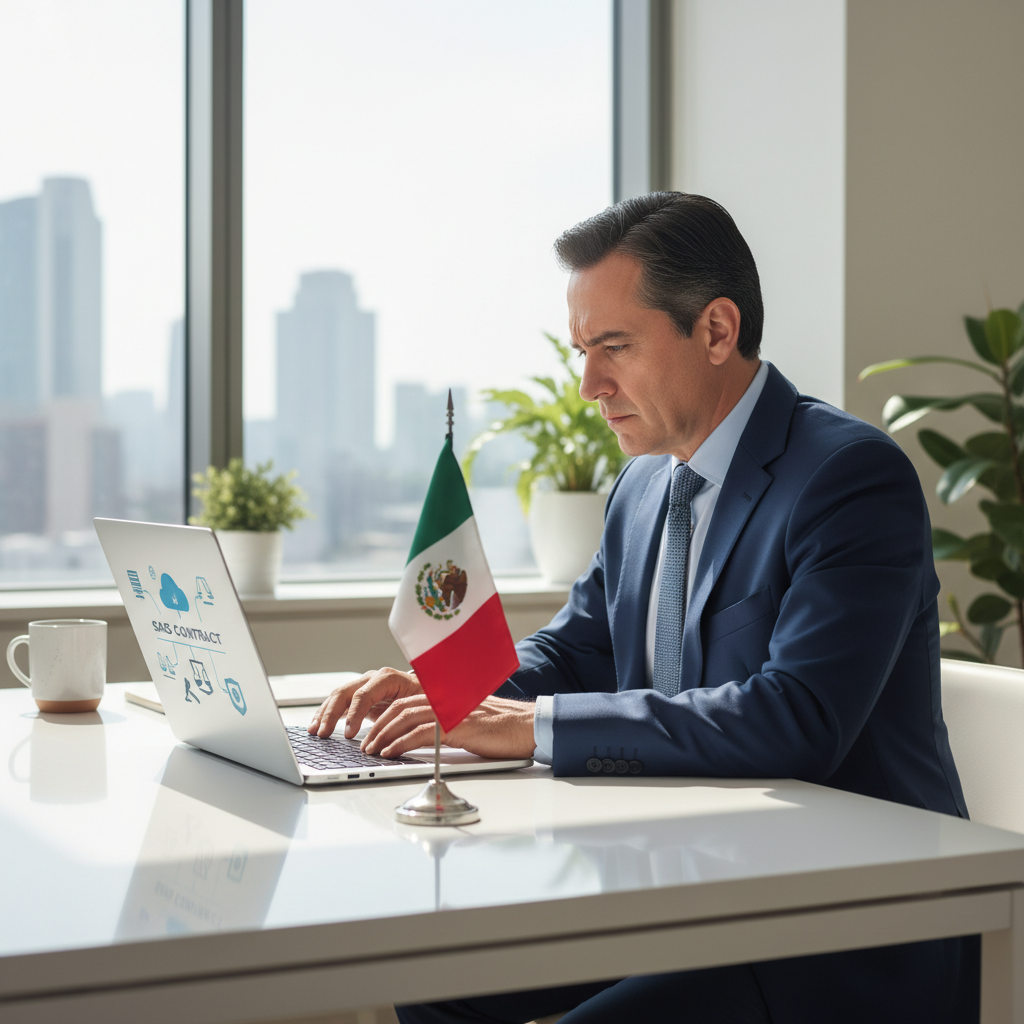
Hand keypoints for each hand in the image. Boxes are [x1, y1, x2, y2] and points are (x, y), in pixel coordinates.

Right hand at [307, 667, 422, 739]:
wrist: (424, 691)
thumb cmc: (424, 698)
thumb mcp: (420, 703)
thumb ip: (407, 712)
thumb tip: (398, 729)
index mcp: (388, 678)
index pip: (364, 694)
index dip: (354, 714)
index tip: (349, 734)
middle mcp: (372, 678)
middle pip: (346, 693)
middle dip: (332, 714)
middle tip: (324, 734)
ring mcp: (363, 685)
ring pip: (338, 696)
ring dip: (324, 714)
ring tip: (315, 731)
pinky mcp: (358, 696)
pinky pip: (338, 703)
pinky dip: (326, 714)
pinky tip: (317, 725)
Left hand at [361, 693, 535, 759]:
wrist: (526, 726)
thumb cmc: (501, 728)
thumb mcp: (466, 721)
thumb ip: (445, 724)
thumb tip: (422, 738)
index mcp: (444, 698)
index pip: (405, 701)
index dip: (384, 715)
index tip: (372, 732)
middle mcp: (444, 700)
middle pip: (399, 707)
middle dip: (377, 726)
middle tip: (366, 743)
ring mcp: (449, 712)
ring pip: (404, 718)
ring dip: (384, 735)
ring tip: (372, 750)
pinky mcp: (455, 727)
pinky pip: (420, 733)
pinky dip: (401, 743)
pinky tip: (391, 753)